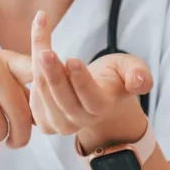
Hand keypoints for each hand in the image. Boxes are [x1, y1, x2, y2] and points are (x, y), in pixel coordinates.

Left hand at [29, 11, 152, 149]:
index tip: (72, 60)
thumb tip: (139, 82)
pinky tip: (37, 47)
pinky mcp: (43, 122)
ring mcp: (59, 124)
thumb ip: (139, 74)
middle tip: (45, 52)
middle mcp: (79, 120)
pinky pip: (33, 98)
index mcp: (102, 108)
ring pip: (44, 95)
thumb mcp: (131, 70)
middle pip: (63, 99)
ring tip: (41, 44)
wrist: (98, 98)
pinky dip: (30, 72)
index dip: (81, 81)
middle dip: (53, 75)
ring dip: (39, 69)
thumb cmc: (115, 79)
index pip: (91, 98)